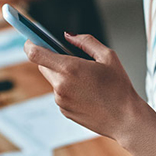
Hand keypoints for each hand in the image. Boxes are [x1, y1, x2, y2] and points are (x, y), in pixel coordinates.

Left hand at [24, 33, 146, 140]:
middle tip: (69, 57)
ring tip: (86, 80)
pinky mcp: (64, 111)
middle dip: (51, 59)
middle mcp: (60, 85)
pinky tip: (87, 93)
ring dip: (62, 75)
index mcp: (69, 68)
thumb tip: (68, 35)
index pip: (34, 54)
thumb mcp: (108, 56)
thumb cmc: (120, 87)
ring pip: (53, 80)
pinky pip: (60, 94)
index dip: (30, 43)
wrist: (125, 119)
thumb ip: (85, 41)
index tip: (31, 39)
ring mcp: (60, 100)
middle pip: (42, 65)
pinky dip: (68, 90)